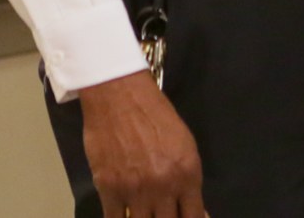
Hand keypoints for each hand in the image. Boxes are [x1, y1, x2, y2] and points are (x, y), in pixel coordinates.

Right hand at [79, 70, 207, 217]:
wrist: (120, 97)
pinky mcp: (109, 190)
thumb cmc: (156, 116)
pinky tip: (124, 215)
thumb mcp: (184, 145)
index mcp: (187, 174)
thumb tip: (195, 210)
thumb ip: (188, 180)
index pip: (194, 217)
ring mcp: (135, 191)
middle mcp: (164, 187)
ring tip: (145, 213)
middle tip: (162, 213)